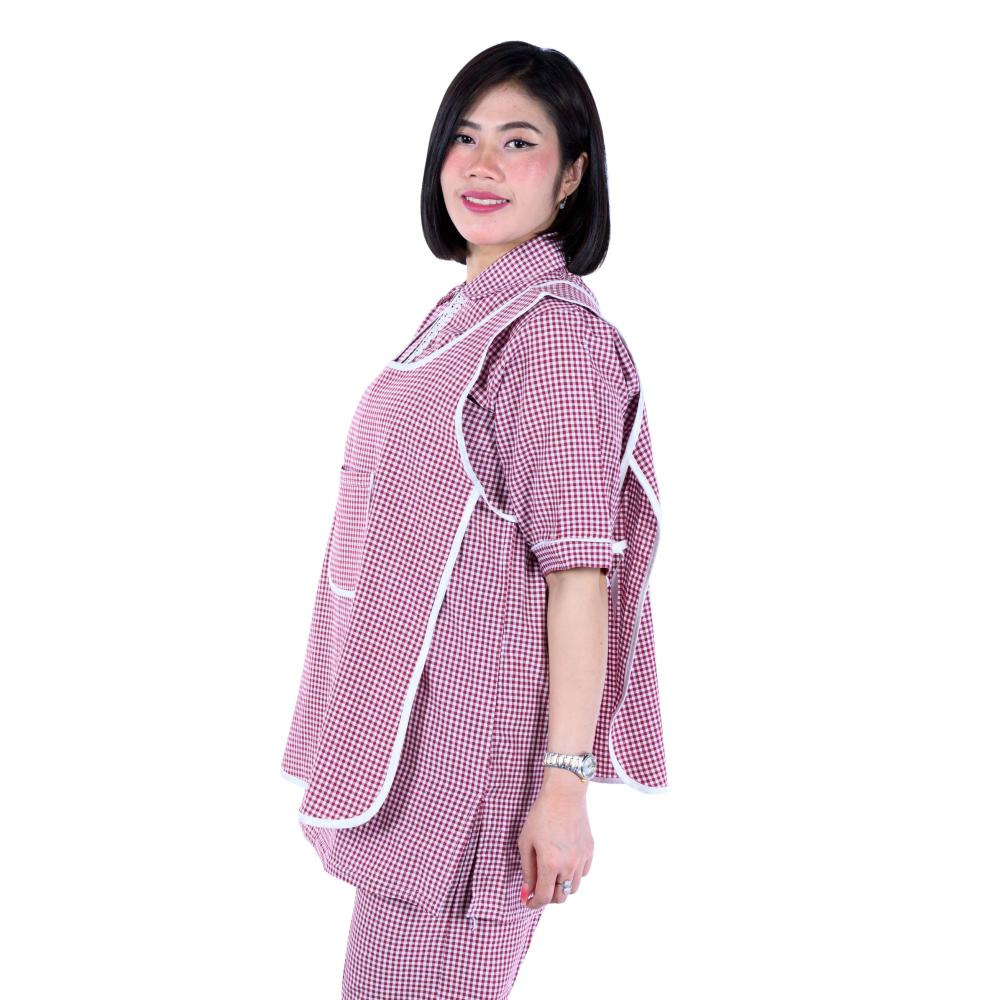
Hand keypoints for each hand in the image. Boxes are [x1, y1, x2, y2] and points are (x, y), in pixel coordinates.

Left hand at [517, 774, 593, 908]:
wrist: (564, 794)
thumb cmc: (540, 815)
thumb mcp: (526, 842)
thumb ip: (527, 870)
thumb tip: (527, 891)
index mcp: (550, 864)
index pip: (544, 897)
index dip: (534, 903)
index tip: (528, 901)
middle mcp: (569, 866)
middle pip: (560, 897)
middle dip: (547, 897)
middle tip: (538, 888)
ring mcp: (582, 859)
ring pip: (573, 888)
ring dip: (560, 888)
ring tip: (551, 875)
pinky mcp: (590, 851)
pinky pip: (583, 873)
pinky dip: (573, 875)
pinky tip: (564, 863)